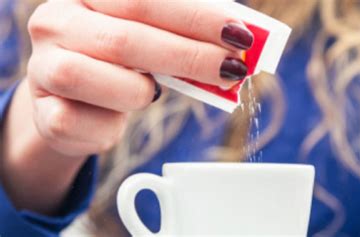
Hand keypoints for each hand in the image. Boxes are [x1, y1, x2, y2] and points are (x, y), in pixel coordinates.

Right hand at [0, 0, 253, 214]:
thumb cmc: (118, 61)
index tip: (238, 35)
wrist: (71, 99)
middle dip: (190, 57)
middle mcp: (56, 23)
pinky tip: (117, 118)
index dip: (196, 18)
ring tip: (152, 92)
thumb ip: (183, 33)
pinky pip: (86, 125)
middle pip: (126, 40)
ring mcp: (43, 68)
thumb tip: (239, 39)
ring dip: (141, 92)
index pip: (144, 0)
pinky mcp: (44, 114)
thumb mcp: (149, 37)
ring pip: (105, 82)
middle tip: (232, 69)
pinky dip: (113, 127)